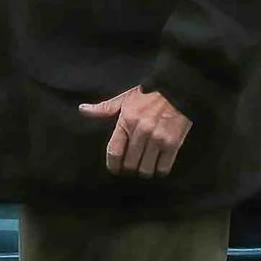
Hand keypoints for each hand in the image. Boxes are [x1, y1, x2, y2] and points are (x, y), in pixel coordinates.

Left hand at [78, 86, 192, 178]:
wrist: (177, 89)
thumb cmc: (149, 93)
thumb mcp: (125, 98)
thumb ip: (105, 108)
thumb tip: (83, 110)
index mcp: (127, 121)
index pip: (114, 151)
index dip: (113, 165)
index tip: (114, 169)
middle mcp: (141, 132)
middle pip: (130, 164)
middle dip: (129, 168)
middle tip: (131, 167)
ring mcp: (158, 139)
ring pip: (146, 169)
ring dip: (144, 170)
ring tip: (144, 166)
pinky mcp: (174, 144)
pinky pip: (163, 168)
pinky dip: (159, 170)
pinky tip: (158, 165)